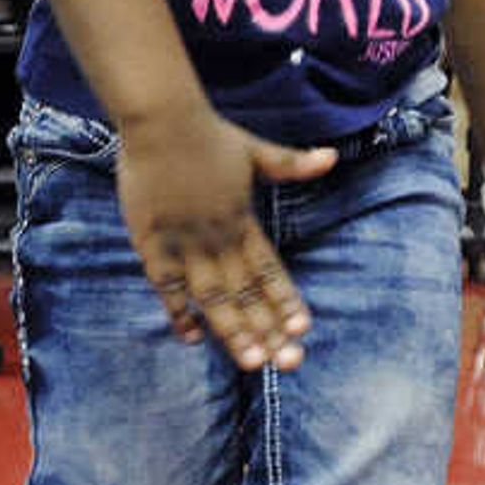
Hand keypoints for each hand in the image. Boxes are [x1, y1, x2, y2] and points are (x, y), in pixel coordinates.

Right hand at [114, 105, 338, 370]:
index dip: (286, 301)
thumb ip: (291, 164)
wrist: (160, 120)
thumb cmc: (207, 134)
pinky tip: (194, 338)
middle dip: (268, 330)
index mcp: (243, 219)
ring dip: (233, 331)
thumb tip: (331, 158)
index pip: (270, 270)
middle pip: (247, 293)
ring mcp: (183, 243)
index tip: (303, 329)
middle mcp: (217, 237)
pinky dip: (179, 312)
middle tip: (288, 363)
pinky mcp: (152, 243)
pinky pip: (167, 287)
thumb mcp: (255, 150)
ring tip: (252, 363)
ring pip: (213, 297)